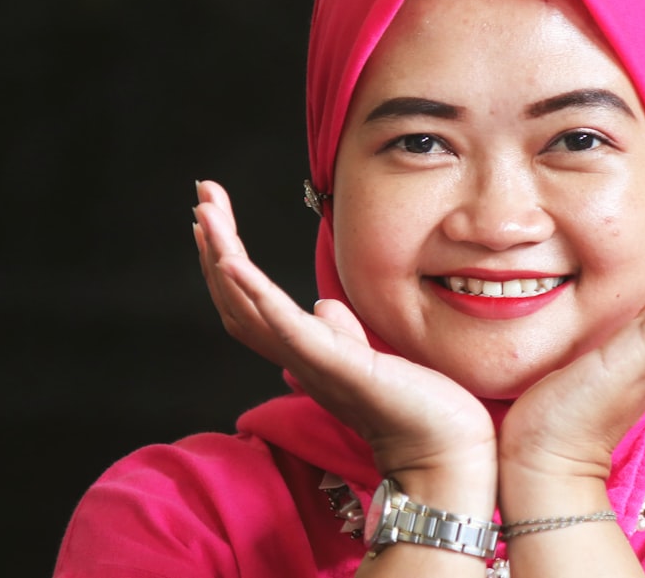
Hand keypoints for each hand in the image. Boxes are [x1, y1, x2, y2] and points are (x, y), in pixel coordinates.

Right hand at [192, 181, 496, 490]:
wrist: (443, 448)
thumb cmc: (411, 405)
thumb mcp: (367, 358)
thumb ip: (341, 334)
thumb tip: (324, 305)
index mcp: (304, 352)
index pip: (249, 303)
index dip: (226, 261)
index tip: (215, 217)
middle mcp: (298, 358)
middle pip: (236, 300)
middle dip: (216, 246)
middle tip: (201, 197)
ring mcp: (314, 362)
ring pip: (249, 308)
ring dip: (223, 258)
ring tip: (207, 216)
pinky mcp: (338, 366)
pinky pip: (286, 328)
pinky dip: (256, 295)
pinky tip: (232, 263)